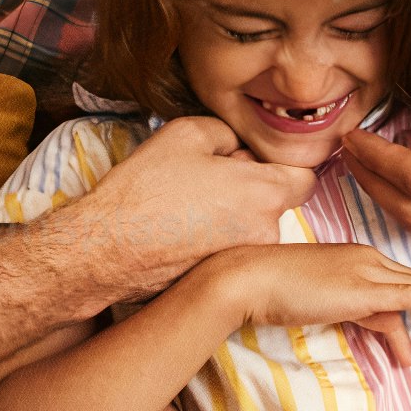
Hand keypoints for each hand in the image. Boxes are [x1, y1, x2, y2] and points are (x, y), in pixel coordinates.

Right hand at [57, 116, 305, 288]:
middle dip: (251, 187)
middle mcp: (266, 233)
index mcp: (265, 194)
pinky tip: (181, 227)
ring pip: (253, 226)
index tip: (253, 158)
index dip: (281, 163)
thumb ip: (228, 133)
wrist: (105, 249)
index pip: (306, 176)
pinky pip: (231, 247)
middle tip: (209, 176)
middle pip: (276, 201)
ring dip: (232, 212)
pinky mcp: (222, 277)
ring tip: (188, 203)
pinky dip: (214, 236)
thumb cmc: (144, 189)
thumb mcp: (187, 133)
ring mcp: (245, 260)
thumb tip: (239, 148)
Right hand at [216, 243, 410, 336]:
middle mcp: (366, 259)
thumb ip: (343, 309)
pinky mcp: (361, 289)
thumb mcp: (317, 299)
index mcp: (356, 258)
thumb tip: (365, 325)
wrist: (248, 277)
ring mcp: (365, 272)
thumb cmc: (271, 287)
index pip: (396, 281)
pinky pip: (405, 295)